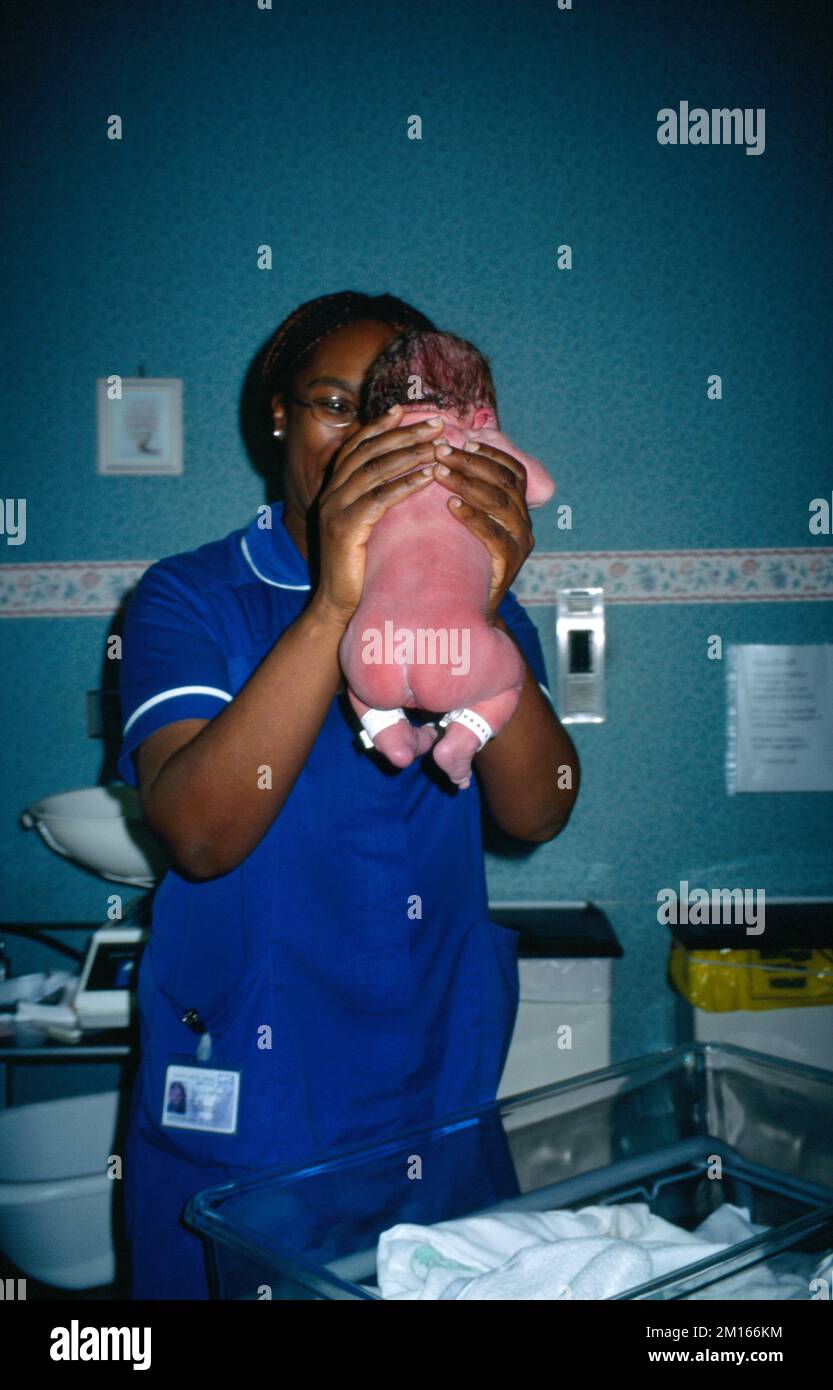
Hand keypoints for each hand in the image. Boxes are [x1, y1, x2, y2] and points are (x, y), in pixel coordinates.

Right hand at [313, 405, 445, 623]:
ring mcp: (335, 510)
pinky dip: (404, 484)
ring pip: (375, 470)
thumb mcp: (368, 527)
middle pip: (369, 451)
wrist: (338, 607)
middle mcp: (331, 494)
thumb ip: (378, 500)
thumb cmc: (362, 568)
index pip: (357, 446)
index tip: (405, 410)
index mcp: (334, 489)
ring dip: (410, 454)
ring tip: (439, 446)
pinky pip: (379, 499)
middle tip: (436, 423)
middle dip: (404, 433)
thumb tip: (410, 475)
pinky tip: (428, 477)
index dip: (380, 425)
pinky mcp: (344, 529)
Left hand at [431, 439, 533, 620]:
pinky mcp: (510, 565)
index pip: (512, 470)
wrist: (467, 609)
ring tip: (439, 472)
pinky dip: (474, 518)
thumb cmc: (460, 560)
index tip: (462, 440)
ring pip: (501, 503)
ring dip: (468, 483)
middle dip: (472, 463)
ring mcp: (520, 545)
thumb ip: (464, 494)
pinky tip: (451, 505)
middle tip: (440, 451)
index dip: (489, 453)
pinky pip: (495, 536)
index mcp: (518, 509)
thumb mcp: (466, 523)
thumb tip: (440, 456)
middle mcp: (524, 523)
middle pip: (505, 482)